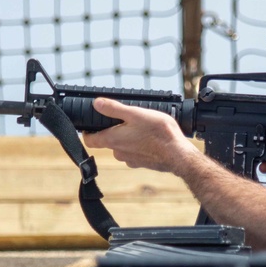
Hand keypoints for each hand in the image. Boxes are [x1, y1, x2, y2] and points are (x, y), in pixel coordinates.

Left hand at [81, 97, 197, 173]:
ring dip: (127, 138)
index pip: (89, 140)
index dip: (87, 132)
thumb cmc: (158, 133)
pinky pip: (135, 153)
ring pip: (122, 147)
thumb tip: (96, 103)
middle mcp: (119, 152)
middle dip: (112, 131)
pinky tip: (149, 138)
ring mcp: (131, 160)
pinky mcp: (142, 163)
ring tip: (140, 127)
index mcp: (113, 140)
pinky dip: (138, 145)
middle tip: (122, 119)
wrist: (178, 155)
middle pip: (107, 142)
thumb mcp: (135, 114)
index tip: (90, 124)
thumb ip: (114, 109)